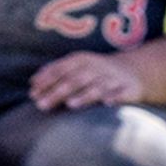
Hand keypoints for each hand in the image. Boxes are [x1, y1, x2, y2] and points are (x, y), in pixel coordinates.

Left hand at [28, 50, 149, 110]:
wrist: (133, 72)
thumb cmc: (95, 72)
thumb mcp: (76, 67)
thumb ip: (55, 74)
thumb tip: (32, 85)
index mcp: (81, 60)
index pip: (60, 69)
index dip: (46, 80)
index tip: (32, 94)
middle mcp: (97, 67)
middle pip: (75, 80)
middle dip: (57, 92)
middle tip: (41, 105)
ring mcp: (113, 78)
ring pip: (97, 87)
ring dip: (84, 95)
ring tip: (71, 104)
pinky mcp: (129, 89)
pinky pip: (122, 93)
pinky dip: (115, 97)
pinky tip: (107, 104)